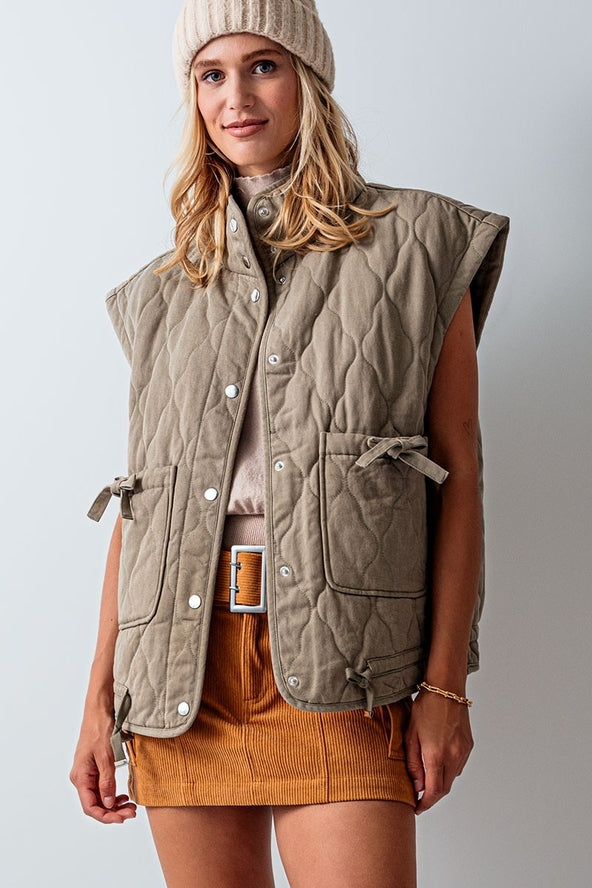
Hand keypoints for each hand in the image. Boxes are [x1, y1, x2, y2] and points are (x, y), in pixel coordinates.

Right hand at [70, 713, 136, 823]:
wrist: (98, 711)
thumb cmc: (99, 729)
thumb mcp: (106, 756)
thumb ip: (107, 782)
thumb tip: (109, 804)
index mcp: (80, 777)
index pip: (90, 807)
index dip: (106, 816)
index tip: (122, 819)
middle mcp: (81, 778)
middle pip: (95, 804)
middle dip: (113, 812)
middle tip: (132, 812)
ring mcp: (87, 773)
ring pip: (99, 797)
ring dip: (114, 804)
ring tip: (130, 806)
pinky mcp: (94, 768)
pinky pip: (101, 787)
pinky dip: (112, 794)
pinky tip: (123, 796)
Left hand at [404, 689, 473, 813]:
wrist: (446, 688)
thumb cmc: (426, 707)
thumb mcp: (411, 734)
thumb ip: (413, 763)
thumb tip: (417, 785)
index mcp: (437, 755)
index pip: (434, 791)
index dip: (425, 803)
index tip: (417, 808)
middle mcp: (454, 756)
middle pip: (444, 788)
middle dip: (432, 796)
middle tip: (419, 796)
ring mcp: (463, 751)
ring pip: (452, 778)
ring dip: (440, 782)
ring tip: (426, 777)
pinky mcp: (469, 746)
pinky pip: (458, 766)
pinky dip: (448, 770)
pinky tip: (438, 761)